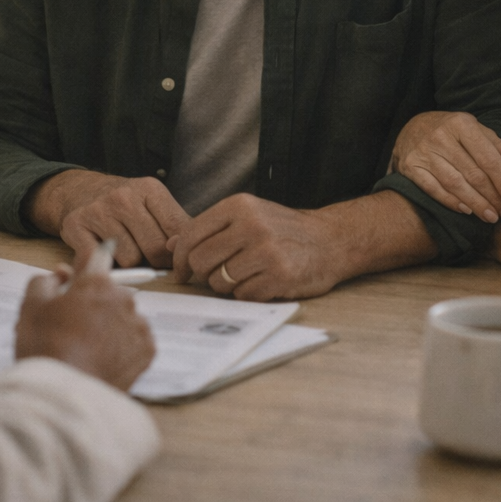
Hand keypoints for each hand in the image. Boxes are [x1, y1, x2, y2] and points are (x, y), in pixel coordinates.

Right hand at [14, 249, 154, 391]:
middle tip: (71, 326)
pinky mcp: (147, 352)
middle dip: (93, 302)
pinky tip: (103, 359)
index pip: (95, 258)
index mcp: (97, 282)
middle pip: (108, 292)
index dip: (83, 269)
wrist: (64, 394)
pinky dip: (122, 347)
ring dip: (109, 325)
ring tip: (86, 348)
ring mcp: (138, 326)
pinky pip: (135, 341)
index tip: (75, 281)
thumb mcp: (31, 306)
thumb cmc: (45, 348)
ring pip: (123, 317)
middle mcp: (124, 298)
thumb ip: (45, 280)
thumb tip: (60, 274)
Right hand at [26, 170, 189, 268]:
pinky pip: (101, 262)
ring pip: (130, 259)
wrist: (80, 191)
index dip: (179, 251)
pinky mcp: (76, 226)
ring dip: (129, 262)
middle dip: (155, 260)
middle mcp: (123, 197)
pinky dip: (105, 264)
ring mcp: (98, 211)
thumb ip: (176, 226)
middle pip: (155, 248)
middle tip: (146, 254)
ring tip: (122, 247)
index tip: (175, 258)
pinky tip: (104, 251)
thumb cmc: (125, 205)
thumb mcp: (154, 204)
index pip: (178, 229)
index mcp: (149, 189)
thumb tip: (185, 252)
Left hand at [168, 194, 343, 301]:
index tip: (181, 271)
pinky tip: (262, 282)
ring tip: (246, 274)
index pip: (190, 234)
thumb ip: (209, 229)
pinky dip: (248, 294)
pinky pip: (242, 295)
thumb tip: (170, 245)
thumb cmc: (283, 230)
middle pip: (200, 261)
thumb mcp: (247, 216)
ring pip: (219, 281)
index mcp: (238, 206)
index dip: (180, 257)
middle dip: (205, 273)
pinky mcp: (279, 276)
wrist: (330, 241)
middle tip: (219, 274)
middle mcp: (251, 225)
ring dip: (227, 285)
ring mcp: (266, 251)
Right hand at [391, 111, 500, 222]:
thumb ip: (497, 146)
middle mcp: (441, 136)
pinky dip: (451, 202)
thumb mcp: (474, 130)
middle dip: (493, 197)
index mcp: (461, 124)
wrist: (411, 126)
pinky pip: (433, 189)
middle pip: (473, 173)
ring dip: (476, 204)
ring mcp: (424, 152)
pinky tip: (466, 211)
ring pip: (454, 184)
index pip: (488, 158)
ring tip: (491, 217)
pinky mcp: (410, 167)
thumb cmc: (451, 131)